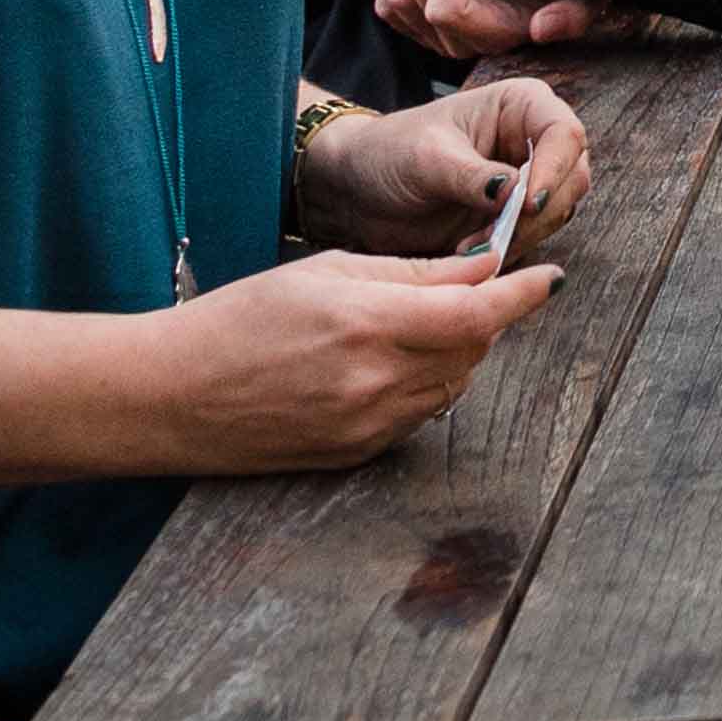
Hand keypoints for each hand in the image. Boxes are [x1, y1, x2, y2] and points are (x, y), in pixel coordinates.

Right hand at [136, 247, 562, 472]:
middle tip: (464, 290)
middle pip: (473, 349)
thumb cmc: (241, 318)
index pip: (478, 313)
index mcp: (369, 325)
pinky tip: (385, 365)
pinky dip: (422, 386)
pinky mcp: (356, 456)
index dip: (522, 295)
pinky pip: (417, 416)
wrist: (170, 396)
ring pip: (451, 385)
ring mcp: (367, 427)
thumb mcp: (327, 271)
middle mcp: (376, 383)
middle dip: (483, 316)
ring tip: (414, 325)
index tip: (551, 278)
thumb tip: (483, 264)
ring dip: (455, 353)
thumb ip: (413, 272)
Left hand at [294, 71, 593, 257]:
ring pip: (557, 211)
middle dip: (538, 212)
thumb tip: (515, 192)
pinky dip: (510, 250)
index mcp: (520, 106)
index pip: (564, 134)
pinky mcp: (513, 217)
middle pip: (571, 177)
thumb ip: (472, 175)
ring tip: (471, 247)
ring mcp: (527, 181)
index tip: (527, 204)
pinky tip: (471, 254)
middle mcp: (533, 141)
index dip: (554, 169)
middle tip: (496, 235)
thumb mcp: (427, 158)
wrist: (357, 189)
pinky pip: (533, 237)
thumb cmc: (389, 153)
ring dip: (522, 235)